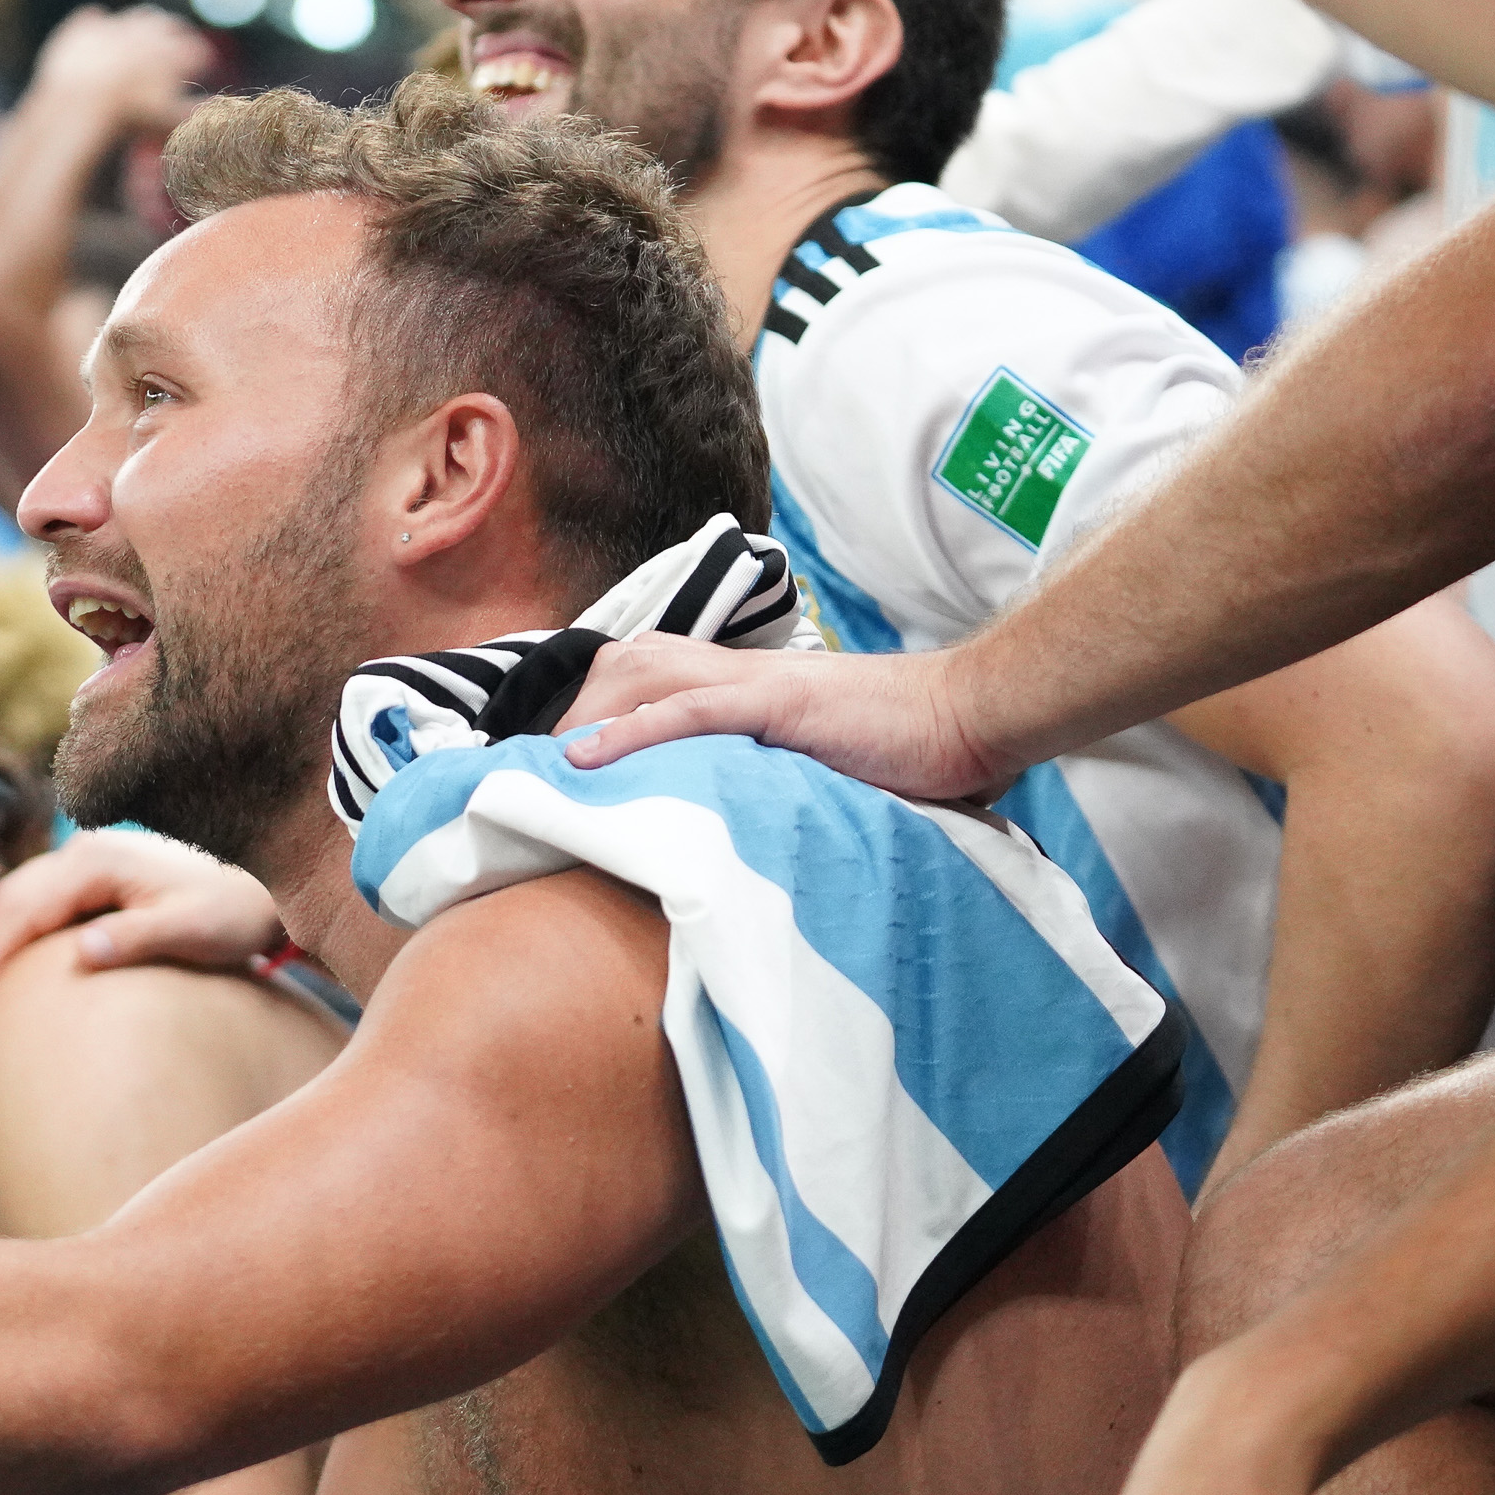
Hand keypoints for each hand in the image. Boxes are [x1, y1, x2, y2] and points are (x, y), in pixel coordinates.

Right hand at [0, 830, 285, 1015]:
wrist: (263, 891)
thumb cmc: (231, 916)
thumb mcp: (190, 930)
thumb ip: (136, 938)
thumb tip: (83, 952)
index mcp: (100, 862)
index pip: (30, 910)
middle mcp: (88, 851)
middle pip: (18, 900)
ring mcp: (92, 857)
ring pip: (23, 893)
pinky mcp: (99, 870)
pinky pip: (40, 892)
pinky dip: (13, 915)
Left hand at [27, 7, 215, 142]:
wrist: (83, 97)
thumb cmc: (132, 113)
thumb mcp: (168, 119)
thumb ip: (195, 111)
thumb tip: (218, 106)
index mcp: (178, 51)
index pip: (200, 52)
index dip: (202, 62)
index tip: (201, 69)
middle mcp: (153, 30)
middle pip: (173, 26)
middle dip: (178, 36)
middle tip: (177, 49)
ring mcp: (121, 23)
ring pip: (140, 17)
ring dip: (146, 26)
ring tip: (145, 41)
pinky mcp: (89, 25)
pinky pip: (97, 19)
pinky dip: (102, 27)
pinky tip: (102, 38)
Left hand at [554, 634, 1010, 802]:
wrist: (972, 717)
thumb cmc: (902, 747)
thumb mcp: (813, 761)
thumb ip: (763, 775)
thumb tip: (721, 824)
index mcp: (742, 681)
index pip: (639, 677)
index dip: (586, 712)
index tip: (541, 763)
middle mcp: (738, 670)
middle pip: (621, 671)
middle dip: (566, 718)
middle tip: (522, 777)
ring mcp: (759, 682)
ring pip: (642, 680)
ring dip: (583, 723)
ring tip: (538, 773)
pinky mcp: (783, 702)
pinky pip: (694, 710)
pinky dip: (635, 732)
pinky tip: (589, 760)